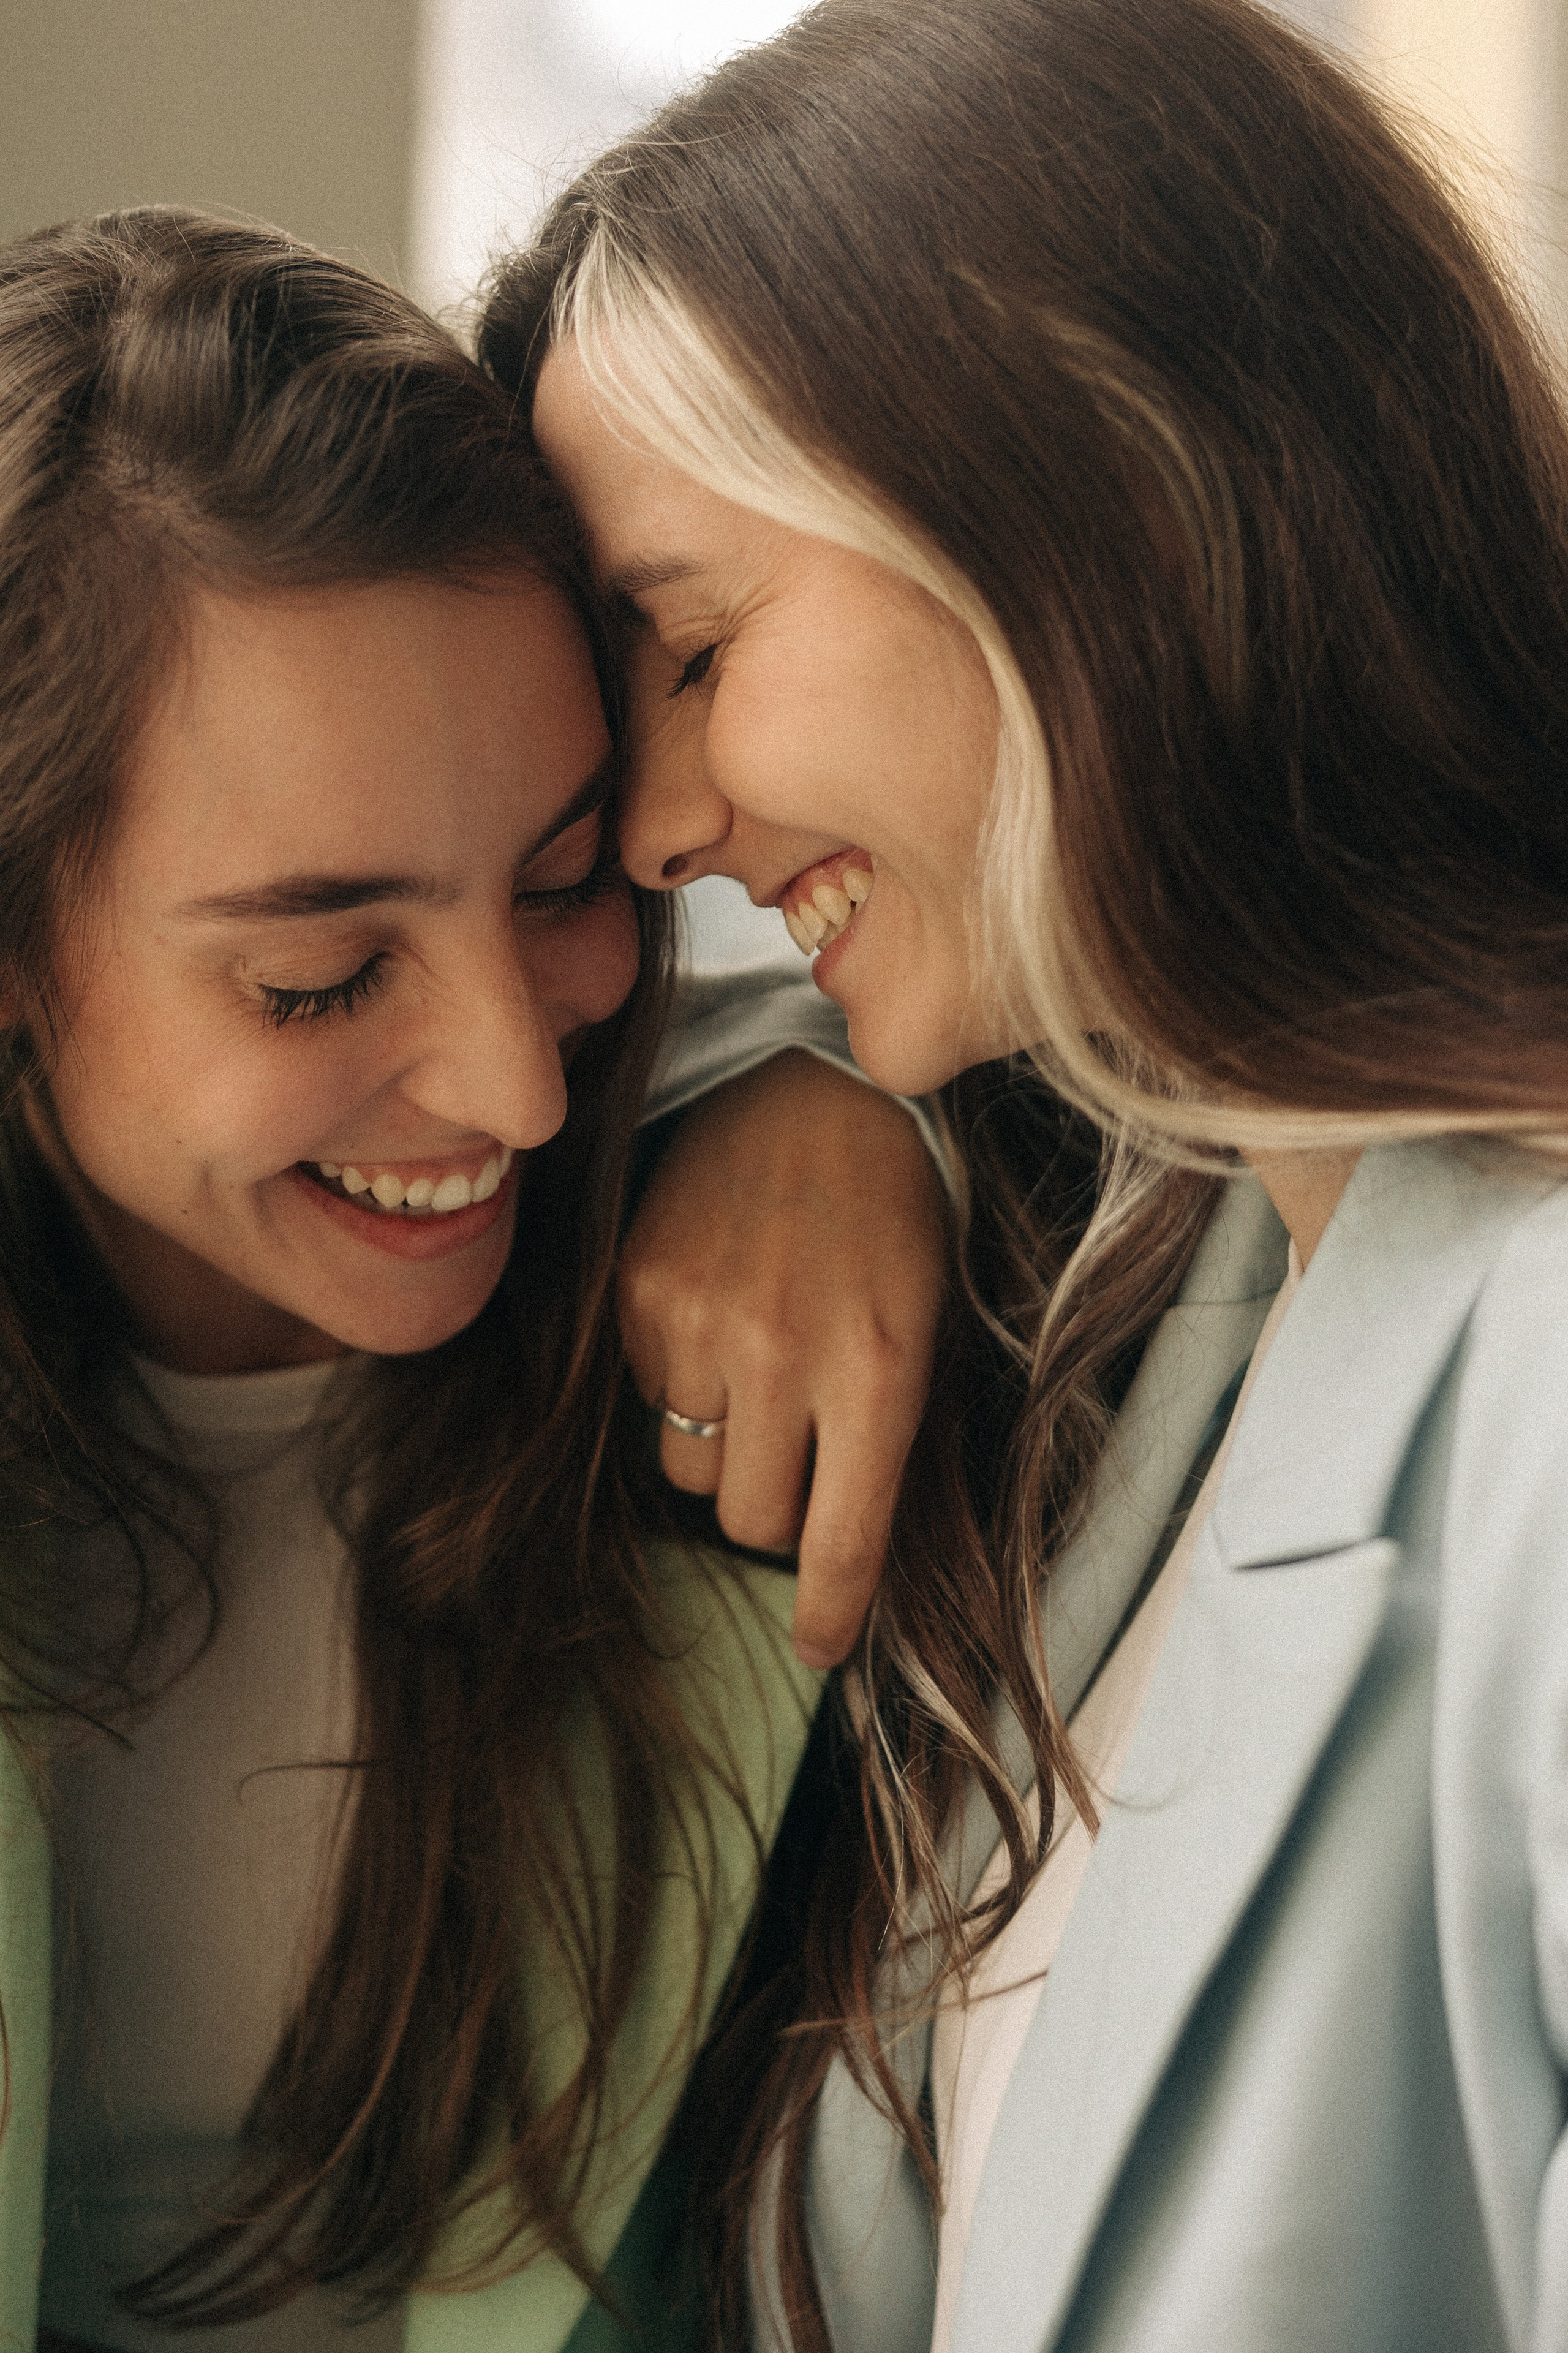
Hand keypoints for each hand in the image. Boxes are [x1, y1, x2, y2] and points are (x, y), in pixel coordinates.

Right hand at [618, 1049, 948, 1667]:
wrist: (813, 1092)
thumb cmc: (890, 1219)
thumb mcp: (926, 1326)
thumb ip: (888, 1439)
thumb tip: (841, 1558)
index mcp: (880, 1368)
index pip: (842, 1539)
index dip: (826, 1613)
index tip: (816, 1650)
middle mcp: (785, 1353)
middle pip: (750, 1520)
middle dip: (775, 1511)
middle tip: (798, 1454)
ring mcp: (701, 1321)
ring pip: (689, 1471)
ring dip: (722, 1450)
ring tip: (756, 1371)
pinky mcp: (639, 1294)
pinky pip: (647, 1399)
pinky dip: (680, 1384)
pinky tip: (717, 1319)